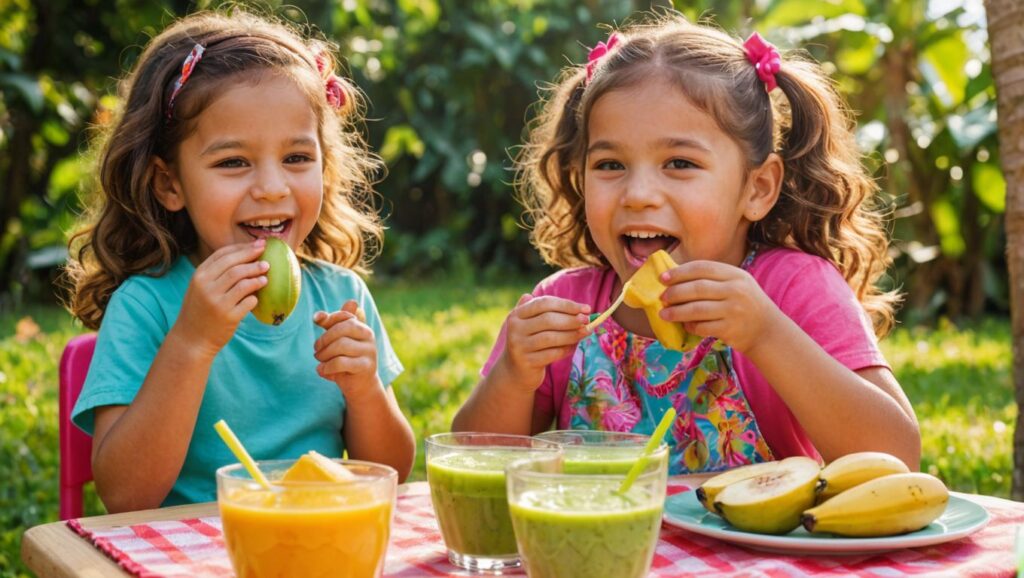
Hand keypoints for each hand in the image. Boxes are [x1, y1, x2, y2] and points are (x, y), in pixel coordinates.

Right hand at [174, 239, 268, 357]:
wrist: (191, 339)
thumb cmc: (199, 310)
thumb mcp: (200, 288)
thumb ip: (216, 273)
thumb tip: (245, 255)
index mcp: (199, 276)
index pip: (222, 255)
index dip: (242, 248)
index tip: (258, 244)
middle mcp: (206, 287)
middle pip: (235, 266)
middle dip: (253, 258)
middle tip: (267, 257)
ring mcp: (217, 302)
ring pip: (243, 282)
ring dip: (257, 276)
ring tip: (266, 276)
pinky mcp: (228, 316)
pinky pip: (248, 302)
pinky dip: (255, 297)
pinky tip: (258, 296)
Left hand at [313, 300, 378, 396]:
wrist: (361, 386)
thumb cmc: (346, 360)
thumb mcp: (337, 342)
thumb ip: (330, 326)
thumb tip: (317, 316)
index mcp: (362, 327)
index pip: (344, 316)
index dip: (329, 318)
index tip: (315, 320)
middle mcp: (368, 336)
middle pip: (343, 328)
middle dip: (324, 339)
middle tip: (316, 350)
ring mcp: (369, 351)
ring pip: (341, 345)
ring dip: (324, 354)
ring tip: (320, 360)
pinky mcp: (366, 367)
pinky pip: (341, 362)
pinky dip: (327, 366)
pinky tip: (322, 371)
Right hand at [497, 294, 590, 391]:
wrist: (515, 371)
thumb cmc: (530, 342)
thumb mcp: (533, 324)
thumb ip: (550, 313)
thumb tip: (582, 308)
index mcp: (516, 315)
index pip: (543, 303)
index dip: (566, 305)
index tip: (586, 308)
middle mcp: (514, 329)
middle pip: (547, 319)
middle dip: (571, 319)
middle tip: (587, 320)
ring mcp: (519, 346)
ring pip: (551, 337)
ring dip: (572, 334)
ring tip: (586, 332)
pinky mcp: (527, 362)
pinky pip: (552, 354)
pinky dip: (566, 349)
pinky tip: (573, 347)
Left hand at [659, 260, 783, 354]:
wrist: (767, 329)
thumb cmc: (745, 304)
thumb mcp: (736, 284)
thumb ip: (712, 279)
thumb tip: (675, 277)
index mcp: (735, 275)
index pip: (702, 268)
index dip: (680, 272)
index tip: (663, 278)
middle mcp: (736, 290)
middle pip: (697, 288)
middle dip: (675, 293)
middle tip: (662, 297)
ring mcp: (734, 310)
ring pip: (697, 309)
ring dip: (676, 312)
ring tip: (664, 314)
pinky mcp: (730, 329)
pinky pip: (703, 327)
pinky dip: (690, 326)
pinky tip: (685, 325)